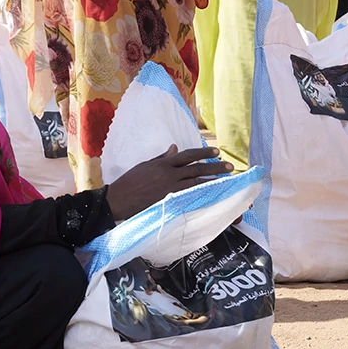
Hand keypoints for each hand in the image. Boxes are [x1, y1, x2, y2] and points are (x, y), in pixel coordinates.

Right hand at [106, 145, 233, 221]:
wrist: (118, 199)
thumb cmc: (129, 182)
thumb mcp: (145, 165)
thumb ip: (161, 157)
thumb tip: (174, 147)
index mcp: (163, 164)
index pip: (187, 155)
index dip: (203, 152)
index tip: (216, 151)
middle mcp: (169, 174)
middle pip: (196, 168)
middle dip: (215, 167)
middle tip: (230, 166)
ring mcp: (170, 188)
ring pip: (196, 182)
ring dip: (213, 181)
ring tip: (227, 180)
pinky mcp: (169, 201)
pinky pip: (190, 196)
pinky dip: (202, 195)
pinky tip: (213, 195)